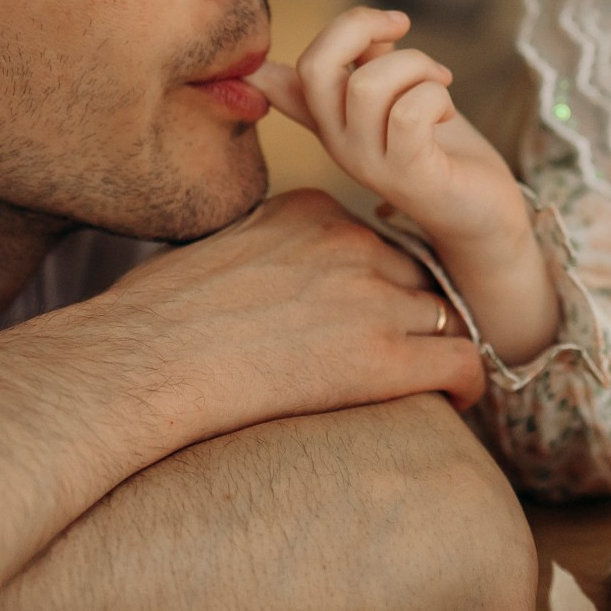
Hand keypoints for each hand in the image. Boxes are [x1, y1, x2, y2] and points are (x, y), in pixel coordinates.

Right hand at [29, 189, 483, 465]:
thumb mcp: (216, 248)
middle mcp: (350, 242)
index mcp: (311, 210)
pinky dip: (467, 383)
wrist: (143, 360)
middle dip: (413, 312)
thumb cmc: (154, 318)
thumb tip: (263, 278)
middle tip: (404, 351)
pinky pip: (460, 362)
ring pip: (446, 315)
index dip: (376, 280)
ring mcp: (370, 297)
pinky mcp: (380, 358)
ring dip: (439, 346)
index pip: (372, 239)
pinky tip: (457, 401)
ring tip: (431, 382)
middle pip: (415, 274)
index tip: (366, 312)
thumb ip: (262, 248)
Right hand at [254, 7, 527, 249]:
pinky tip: (445, 112)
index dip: (261, 67)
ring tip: (438, 81)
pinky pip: (409, 113)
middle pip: (315, 66)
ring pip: (369, 84)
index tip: (272, 59)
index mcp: (331, 120)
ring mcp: (369, 164)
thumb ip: (375, 62)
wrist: (484, 213)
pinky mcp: (409, 176)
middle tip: (400, 24)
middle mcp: (339, 144)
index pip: (280, 85)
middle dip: (358, 25)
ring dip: (415, 65)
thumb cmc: (442, 148)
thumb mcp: (400, 94)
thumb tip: (364, 25)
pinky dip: (434, 96)